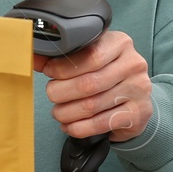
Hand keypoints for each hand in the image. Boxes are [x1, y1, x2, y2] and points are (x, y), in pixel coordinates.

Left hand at [34, 30, 152, 142]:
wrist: (136, 99)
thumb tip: (34, 57)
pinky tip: (70, 126)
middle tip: (52, 95)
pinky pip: (100, 124)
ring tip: (58, 113)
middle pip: (88, 83)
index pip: (89, 55)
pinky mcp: (138, 114)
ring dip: (67, 113)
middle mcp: (133, 64)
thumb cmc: (107, 74)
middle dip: (61, 92)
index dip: (63, 67)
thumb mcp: (90, 58)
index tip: (49, 72)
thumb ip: (63, 56)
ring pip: (92, 105)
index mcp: (120, 43)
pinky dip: (79, 128)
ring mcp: (138, 90)